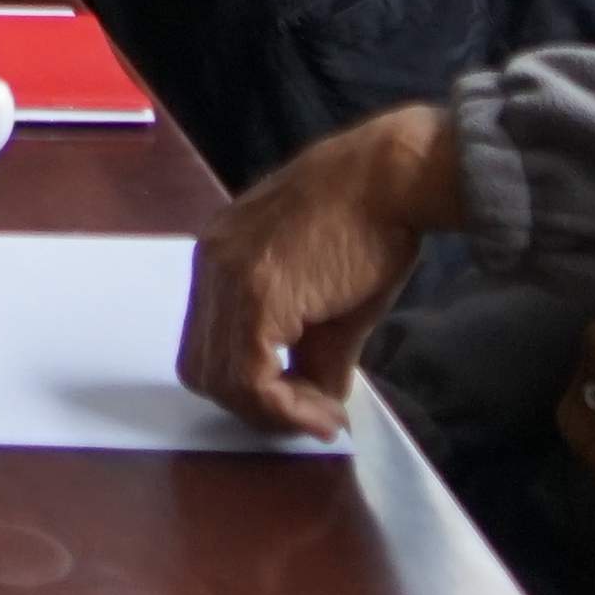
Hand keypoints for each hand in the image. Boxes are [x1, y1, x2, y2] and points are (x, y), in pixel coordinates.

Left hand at [179, 101, 465, 437]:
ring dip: (274, 414)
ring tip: (326, 414)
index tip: (306, 407)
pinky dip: (283, 408)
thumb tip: (317, 407)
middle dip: (257, 408)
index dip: (250, 390)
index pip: (208, 346)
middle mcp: (210, 266)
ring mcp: (227, 277)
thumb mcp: (331, 303)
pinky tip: (325, 411)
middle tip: (313, 416)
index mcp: (220, 260)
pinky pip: (249, 377)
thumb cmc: (370, 228)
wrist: (390, 178)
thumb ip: (310, 355)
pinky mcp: (257, 292)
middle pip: (204, 369)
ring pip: (222, 380)